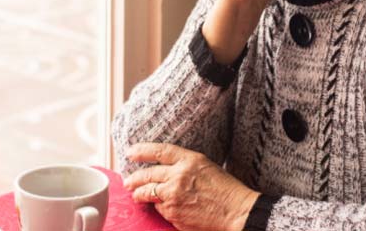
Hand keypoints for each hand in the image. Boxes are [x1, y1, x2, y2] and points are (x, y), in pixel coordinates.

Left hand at [123, 143, 259, 230]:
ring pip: (148, 193)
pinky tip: (162, 207)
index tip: (130, 152)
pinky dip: (159, 208)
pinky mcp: (173, 214)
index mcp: (188, 160)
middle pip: (148, 174)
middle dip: (134, 178)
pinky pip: (160, 209)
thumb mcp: (204, 166)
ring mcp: (174, 196)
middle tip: (128, 181)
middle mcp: (178, 176)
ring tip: (137, 195)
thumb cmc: (224, 189)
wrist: (236, 212)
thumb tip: (164, 169)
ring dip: (140, 194)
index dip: (142, 151)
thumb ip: (183, 165)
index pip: (159, 151)